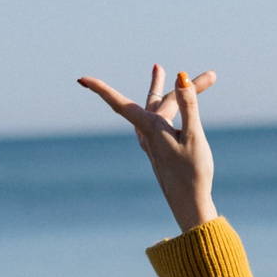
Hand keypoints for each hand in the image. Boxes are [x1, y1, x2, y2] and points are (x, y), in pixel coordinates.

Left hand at [78, 65, 219, 233]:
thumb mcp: (194, 136)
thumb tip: (181, 77)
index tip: (81, 79)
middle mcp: (148, 135)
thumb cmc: (193, 174)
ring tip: (159, 70)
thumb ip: (189, 106)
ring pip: (155, 109)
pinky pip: (157, 122)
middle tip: (192, 73)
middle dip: (175, 86)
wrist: (190, 206)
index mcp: (152, 129)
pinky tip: (161, 111)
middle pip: (157, 101)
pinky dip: (163, 109)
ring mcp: (153, 144)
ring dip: (159, 90)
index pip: (121, 104)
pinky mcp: (160, 152)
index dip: (101, 90)